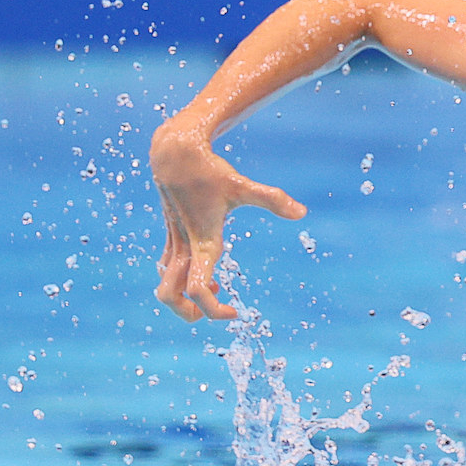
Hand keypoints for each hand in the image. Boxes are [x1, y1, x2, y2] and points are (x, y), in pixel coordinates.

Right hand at [151, 123, 304, 320]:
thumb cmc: (210, 170)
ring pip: (163, 282)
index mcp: (202, 241)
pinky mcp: (171, 233)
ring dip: (181, 297)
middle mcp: (184, 245)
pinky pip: (166, 266)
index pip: (196, 289)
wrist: (174, 153)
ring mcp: (174, 240)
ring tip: (214, 289)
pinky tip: (204, 266)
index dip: (211, 309)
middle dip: (186, 313)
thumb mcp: (242, 185)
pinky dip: (178, 277)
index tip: (234, 311)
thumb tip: (302, 213)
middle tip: (217, 306)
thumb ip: (272, 199)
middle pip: (167, 295)